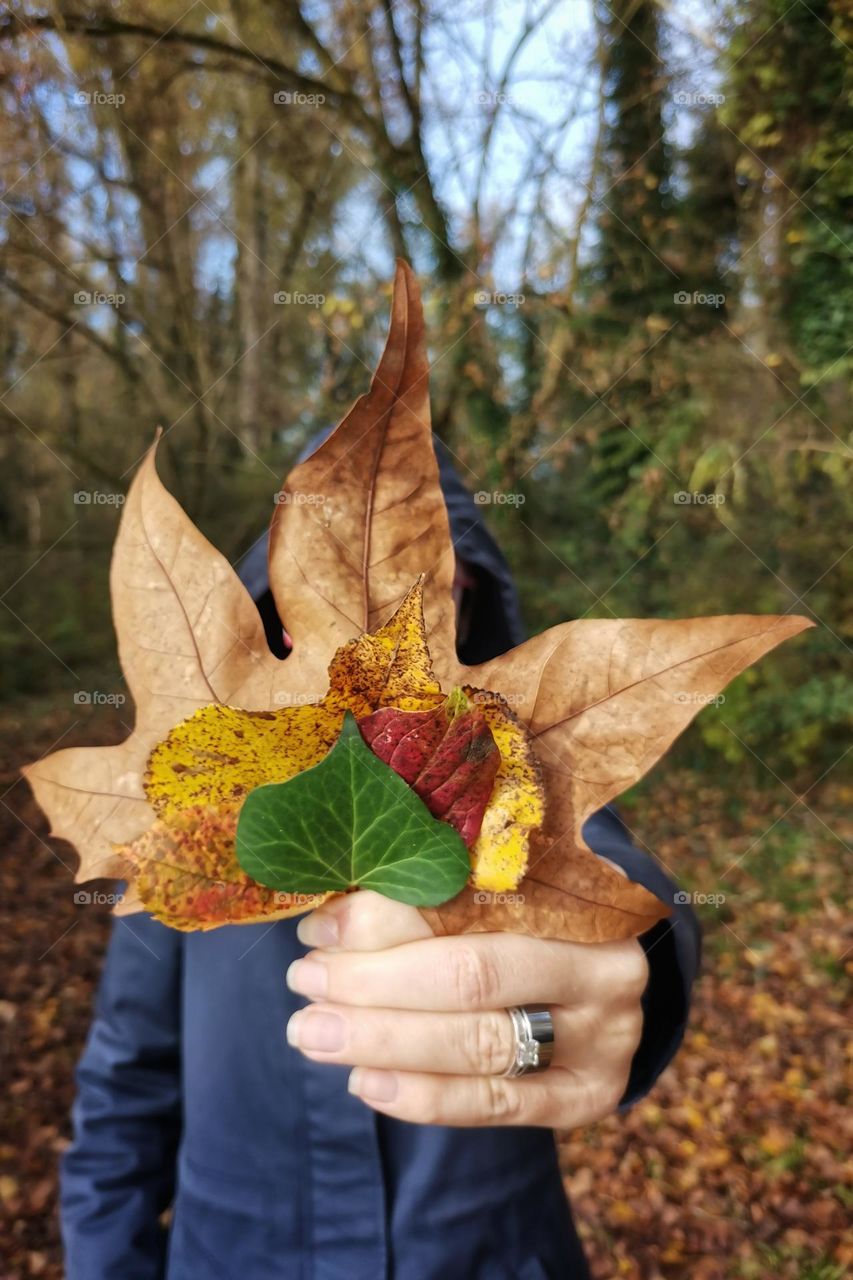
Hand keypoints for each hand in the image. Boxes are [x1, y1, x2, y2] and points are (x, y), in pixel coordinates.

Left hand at [285, 891, 647, 1127]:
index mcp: (579, 893)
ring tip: (314, 1033)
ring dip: (383, 1040)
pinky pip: (495, 1104)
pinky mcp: (586, 1096)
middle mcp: (603, 965)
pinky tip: (364, 1082)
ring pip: (479, 1044)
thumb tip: (329, 921)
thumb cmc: (530, 923)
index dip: (385, 916)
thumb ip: (429, 899)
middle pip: (472, 976)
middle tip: (304, 982)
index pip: (469, 902)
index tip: (319, 924)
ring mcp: (603, 1038)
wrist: (599, 982)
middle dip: (373, 982)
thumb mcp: (496, 894)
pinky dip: (423, 1097)